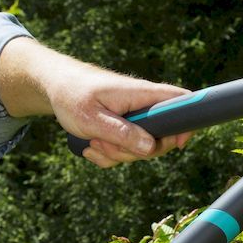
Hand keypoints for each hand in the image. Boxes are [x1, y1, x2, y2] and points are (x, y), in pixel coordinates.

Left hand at [50, 67, 192, 167]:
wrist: (54, 87)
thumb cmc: (72, 95)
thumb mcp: (92, 118)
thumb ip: (121, 133)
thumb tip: (150, 148)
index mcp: (141, 94)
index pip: (181, 101)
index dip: (187, 122)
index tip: (177, 143)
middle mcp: (142, 106)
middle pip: (160, 139)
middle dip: (134, 152)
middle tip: (105, 144)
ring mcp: (134, 119)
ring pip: (140, 149)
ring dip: (115, 153)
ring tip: (92, 141)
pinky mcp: (123, 128)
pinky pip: (125, 150)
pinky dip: (108, 154)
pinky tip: (91, 146)